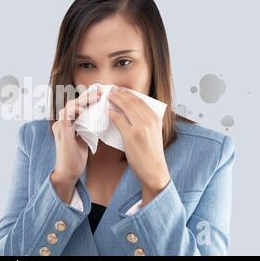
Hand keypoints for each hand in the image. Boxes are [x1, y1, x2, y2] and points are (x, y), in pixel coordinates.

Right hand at [51, 87, 101, 202]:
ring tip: (97, 98)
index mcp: (68, 123)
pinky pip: (66, 114)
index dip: (89, 99)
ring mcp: (60, 126)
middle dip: (88, 96)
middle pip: (74, 103)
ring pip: (70, 105)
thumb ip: (89, 127)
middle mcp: (63, 122)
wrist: (69, 172)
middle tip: (102, 93)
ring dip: (84, 100)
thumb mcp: (86, 138)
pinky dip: (76, 110)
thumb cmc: (77, 158)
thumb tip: (103, 117)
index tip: (103, 95)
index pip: (78, 106)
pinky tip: (86, 110)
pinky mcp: (61, 131)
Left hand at [107, 87, 170, 205]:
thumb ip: (145, 121)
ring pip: (124, 107)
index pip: (139, 99)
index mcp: (155, 117)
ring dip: (113, 100)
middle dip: (118, 94)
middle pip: (131, 100)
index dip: (127, 93)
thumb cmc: (151, 153)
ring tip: (104, 97)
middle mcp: (149, 119)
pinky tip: (104, 110)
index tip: (119, 90)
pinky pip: (117, 118)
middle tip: (109, 91)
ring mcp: (141, 127)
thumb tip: (131, 112)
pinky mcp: (131, 135)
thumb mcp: (153, 133)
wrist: (154, 170)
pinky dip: (110, 112)